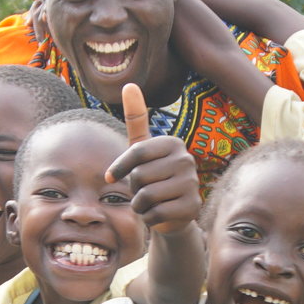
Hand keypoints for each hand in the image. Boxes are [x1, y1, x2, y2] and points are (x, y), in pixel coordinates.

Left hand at [106, 84, 201, 235]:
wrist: (172, 213)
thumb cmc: (152, 177)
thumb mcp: (141, 148)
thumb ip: (136, 119)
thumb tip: (129, 84)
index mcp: (173, 143)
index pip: (136, 152)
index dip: (119, 167)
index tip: (110, 177)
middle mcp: (187, 160)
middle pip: (139, 176)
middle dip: (133, 189)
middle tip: (142, 191)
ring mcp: (192, 183)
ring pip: (146, 196)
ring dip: (139, 206)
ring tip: (147, 204)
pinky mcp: (192, 206)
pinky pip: (156, 214)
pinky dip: (149, 218)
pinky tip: (156, 215)